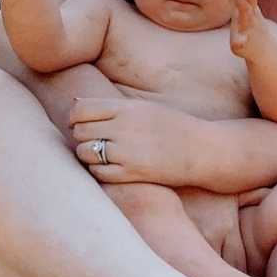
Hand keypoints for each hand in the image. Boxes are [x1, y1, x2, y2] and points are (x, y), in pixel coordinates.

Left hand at [70, 96, 201, 184]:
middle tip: (95, 140)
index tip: (80, 122)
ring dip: (88, 154)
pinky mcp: (130, 173)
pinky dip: (100, 170)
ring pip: (84, 152)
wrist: (202, 150)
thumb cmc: (175, 127)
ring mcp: (126, 152)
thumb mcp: (146, 108)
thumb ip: (114, 107)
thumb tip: (76, 104)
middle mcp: (124, 128)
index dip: (74, 117)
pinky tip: (113, 166)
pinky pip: (98, 172)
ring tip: (102, 154)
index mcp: (127, 108)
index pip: (80, 109)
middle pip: (79, 131)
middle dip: (82, 136)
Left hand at [229, 0, 265, 60]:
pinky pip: (240, 43)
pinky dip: (240, 41)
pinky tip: (239, 42)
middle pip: (248, 0)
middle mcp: (248, 17)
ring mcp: (247, 30)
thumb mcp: (246, 8)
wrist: (265, 51)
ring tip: (243, 3)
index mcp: (246, 8)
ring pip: (246, 19)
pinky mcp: (241, 45)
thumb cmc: (250, 27)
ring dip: (244, 10)